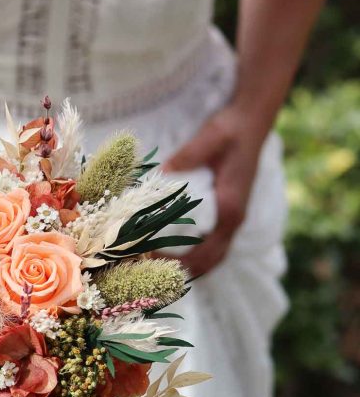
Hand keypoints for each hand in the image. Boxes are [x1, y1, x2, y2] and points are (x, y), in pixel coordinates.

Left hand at [162, 104, 268, 277]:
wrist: (250, 123)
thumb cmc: (230, 130)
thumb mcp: (211, 135)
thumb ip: (190, 154)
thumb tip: (163, 172)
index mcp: (230, 207)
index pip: (204, 250)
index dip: (176, 261)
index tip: (148, 259)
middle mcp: (234, 220)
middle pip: (208, 262)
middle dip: (178, 273)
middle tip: (145, 274)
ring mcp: (232, 220)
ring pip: (211, 259)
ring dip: (185, 269)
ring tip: (154, 272)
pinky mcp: (226, 216)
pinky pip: (210, 247)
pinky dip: (192, 257)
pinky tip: (168, 257)